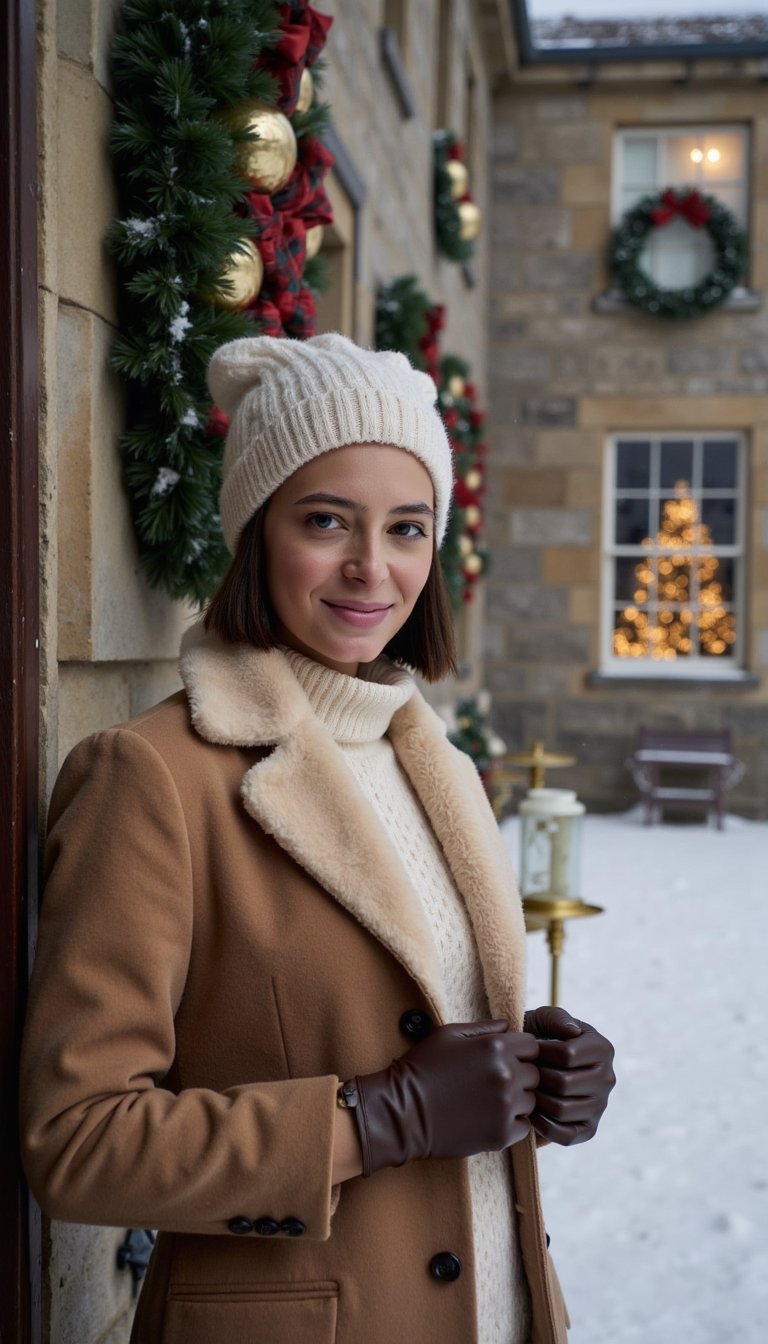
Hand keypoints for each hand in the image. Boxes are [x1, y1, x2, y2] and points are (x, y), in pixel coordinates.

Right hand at [351, 1020, 539, 1176]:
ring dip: (518, 1101)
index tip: (507, 1059)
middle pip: (536, 1074)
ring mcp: (506, 1107)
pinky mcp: (501, 1135)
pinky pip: (525, 1127)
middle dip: (521, 1075)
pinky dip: (513, 1124)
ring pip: (532, 1101)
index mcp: (496, 1047)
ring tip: (490, 1101)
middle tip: (496, 1082)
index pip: (533, 1045)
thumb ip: (484, 1028)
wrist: (403, 1112)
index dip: (521, 1051)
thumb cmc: (422, 1068)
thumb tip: (508, 1026)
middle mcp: (507, 1076)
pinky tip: (490, 1119)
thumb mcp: (448, 1035)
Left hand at [523, 1006, 615, 1146]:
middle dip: (536, 1077)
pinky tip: (531, 1110)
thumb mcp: (543, 1019)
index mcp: (603, 1048)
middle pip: (563, 1084)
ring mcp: (601, 1106)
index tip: (528, 1049)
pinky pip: (565, 1135)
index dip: (540, 1052)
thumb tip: (573, 1032)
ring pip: (561, 1109)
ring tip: (525, 1089)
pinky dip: (542, 1125)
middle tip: (521, 1072)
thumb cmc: (538, 1036)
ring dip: (536, 1100)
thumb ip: (556, 1018)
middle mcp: (608, 1078)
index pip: (567, 1055)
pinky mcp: (589, 1130)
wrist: (533, 1065)